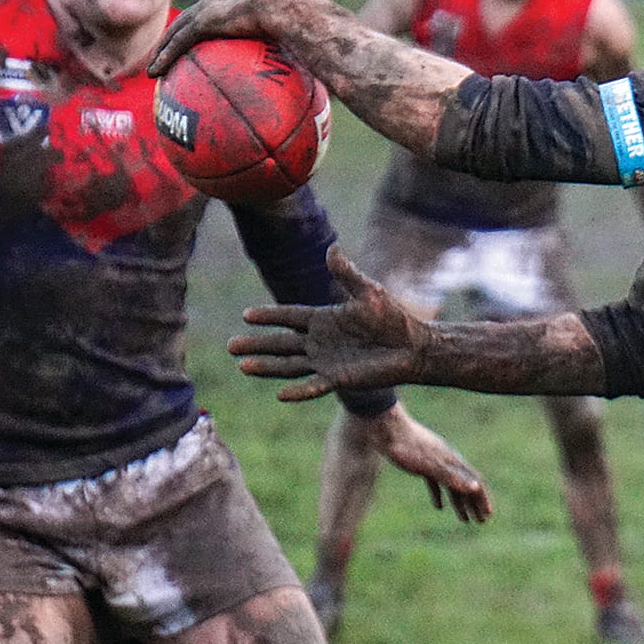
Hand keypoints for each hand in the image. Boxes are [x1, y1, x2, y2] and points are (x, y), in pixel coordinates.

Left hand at [149, 0, 327, 76]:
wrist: (303, 15)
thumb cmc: (322, 33)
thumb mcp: (321, 45)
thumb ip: (318, 60)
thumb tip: (333, 91)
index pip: (235, 4)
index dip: (222, 17)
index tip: (215, 31)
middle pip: (203, 11)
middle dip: (187, 27)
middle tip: (176, 45)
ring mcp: (220, 5)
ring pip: (185, 25)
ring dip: (167, 44)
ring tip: (156, 65)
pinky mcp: (209, 18)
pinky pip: (182, 40)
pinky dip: (167, 55)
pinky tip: (155, 73)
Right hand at [229, 247, 429, 399]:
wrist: (413, 346)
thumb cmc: (393, 318)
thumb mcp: (368, 292)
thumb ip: (347, 274)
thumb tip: (332, 249)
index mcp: (324, 318)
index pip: (288, 316)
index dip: (269, 316)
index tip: (246, 315)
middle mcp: (320, 341)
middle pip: (281, 342)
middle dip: (257, 344)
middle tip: (230, 346)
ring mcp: (327, 361)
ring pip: (290, 365)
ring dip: (267, 366)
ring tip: (243, 366)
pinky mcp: (340, 378)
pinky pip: (315, 385)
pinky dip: (300, 391)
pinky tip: (281, 394)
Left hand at [352, 403, 492, 523]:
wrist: (386, 429)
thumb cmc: (407, 448)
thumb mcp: (430, 465)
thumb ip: (452, 477)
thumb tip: (475, 487)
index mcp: (452, 462)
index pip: (474, 482)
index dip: (482, 499)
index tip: (488, 515)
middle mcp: (448, 461)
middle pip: (466, 485)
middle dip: (474, 504)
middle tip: (480, 522)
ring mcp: (435, 462)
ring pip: (452, 485)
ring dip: (459, 503)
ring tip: (464, 519)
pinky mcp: (421, 463)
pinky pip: (436, 482)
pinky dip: (439, 495)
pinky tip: (438, 506)